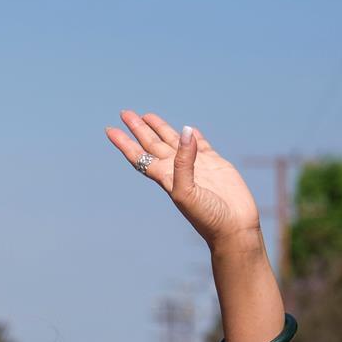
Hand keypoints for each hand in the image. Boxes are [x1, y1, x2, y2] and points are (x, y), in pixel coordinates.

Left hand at [105, 110, 261, 250]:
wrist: (233, 227)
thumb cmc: (206, 216)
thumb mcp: (186, 191)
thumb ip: (183, 162)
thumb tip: (185, 131)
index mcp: (165, 177)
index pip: (139, 156)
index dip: (124, 143)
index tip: (109, 130)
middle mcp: (177, 169)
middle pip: (152, 144)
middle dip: (138, 129)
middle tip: (124, 113)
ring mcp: (196, 165)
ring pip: (173, 141)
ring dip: (160, 129)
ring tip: (147, 116)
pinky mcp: (215, 163)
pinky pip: (201, 144)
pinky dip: (193, 135)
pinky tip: (187, 128)